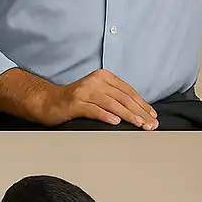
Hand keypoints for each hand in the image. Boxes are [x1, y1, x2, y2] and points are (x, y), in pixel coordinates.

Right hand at [42, 70, 157, 128]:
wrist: (49, 102)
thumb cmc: (76, 101)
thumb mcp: (98, 94)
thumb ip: (115, 98)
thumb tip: (138, 112)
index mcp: (104, 76)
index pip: (129, 91)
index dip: (143, 104)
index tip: (153, 116)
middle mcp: (95, 81)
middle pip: (123, 97)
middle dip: (139, 112)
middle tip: (150, 125)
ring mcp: (85, 91)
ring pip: (112, 103)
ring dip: (128, 115)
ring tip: (138, 124)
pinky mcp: (75, 102)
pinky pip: (94, 109)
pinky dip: (106, 115)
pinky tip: (116, 122)